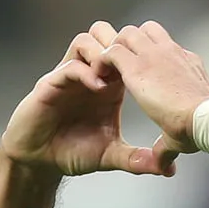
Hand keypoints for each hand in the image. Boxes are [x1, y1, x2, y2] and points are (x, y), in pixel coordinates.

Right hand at [0, 21, 173, 177]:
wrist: (40, 162)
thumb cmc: (74, 152)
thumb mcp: (113, 155)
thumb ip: (138, 159)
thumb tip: (168, 170)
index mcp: (110, 86)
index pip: (127, 55)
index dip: (140, 58)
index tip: (154, 75)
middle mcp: (91, 76)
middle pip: (107, 36)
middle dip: (121, 46)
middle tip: (131, 69)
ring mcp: (70, 77)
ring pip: (87, 41)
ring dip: (102, 54)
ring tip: (113, 78)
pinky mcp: (50, 84)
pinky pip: (69, 65)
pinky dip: (86, 72)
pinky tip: (99, 89)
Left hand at [94, 21, 208, 169]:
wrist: (208, 121)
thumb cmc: (204, 128)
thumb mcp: (182, 133)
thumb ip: (168, 146)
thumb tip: (165, 167)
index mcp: (186, 63)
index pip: (164, 45)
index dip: (148, 56)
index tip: (138, 74)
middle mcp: (171, 53)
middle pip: (144, 31)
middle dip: (128, 45)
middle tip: (118, 68)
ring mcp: (154, 56)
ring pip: (126, 34)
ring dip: (114, 49)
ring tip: (107, 71)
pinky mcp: (137, 66)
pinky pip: (111, 50)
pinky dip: (102, 61)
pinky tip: (98, 78)